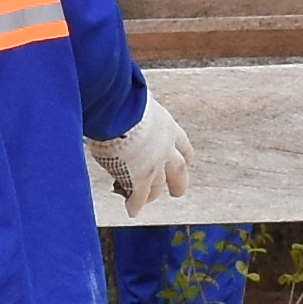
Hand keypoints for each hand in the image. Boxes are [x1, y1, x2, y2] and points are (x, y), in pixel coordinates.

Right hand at [92, 92, 195, 212]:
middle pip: (179, 172)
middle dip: (179, 182)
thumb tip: (125, 93)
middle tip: (177, 191)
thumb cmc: (121, 96)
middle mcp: (166, 149)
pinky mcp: (138, 179)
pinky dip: (134, 205)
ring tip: (147, 200)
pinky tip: (131, 210)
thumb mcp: (137, 100)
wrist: (118, 109)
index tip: (185, 162)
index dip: (183, 156)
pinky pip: (137, 198)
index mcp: (168, 128)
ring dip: (152, 195)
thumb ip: (137, 106)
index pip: (183, 146)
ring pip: (158, 188)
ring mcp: (153, 166)